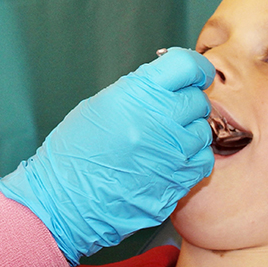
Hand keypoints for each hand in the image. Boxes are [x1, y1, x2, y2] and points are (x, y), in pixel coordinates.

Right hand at [0, 48, 214, 263]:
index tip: (196, 74)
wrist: (65, 200)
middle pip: (197, 99)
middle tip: (169, 112)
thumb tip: (168, 84)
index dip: (196, 68)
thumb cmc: (74, 152)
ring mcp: (172, 153)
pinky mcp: (178, 182)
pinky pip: (203, 161)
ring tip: (164, 140)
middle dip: (187, 102)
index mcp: (137, 94)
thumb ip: (139, 92)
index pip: (186, 66)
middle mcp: (159, 120)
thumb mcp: (100, 106)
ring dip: (189, 132)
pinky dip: (192, 158)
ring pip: (203, 131)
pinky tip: (171, 160)